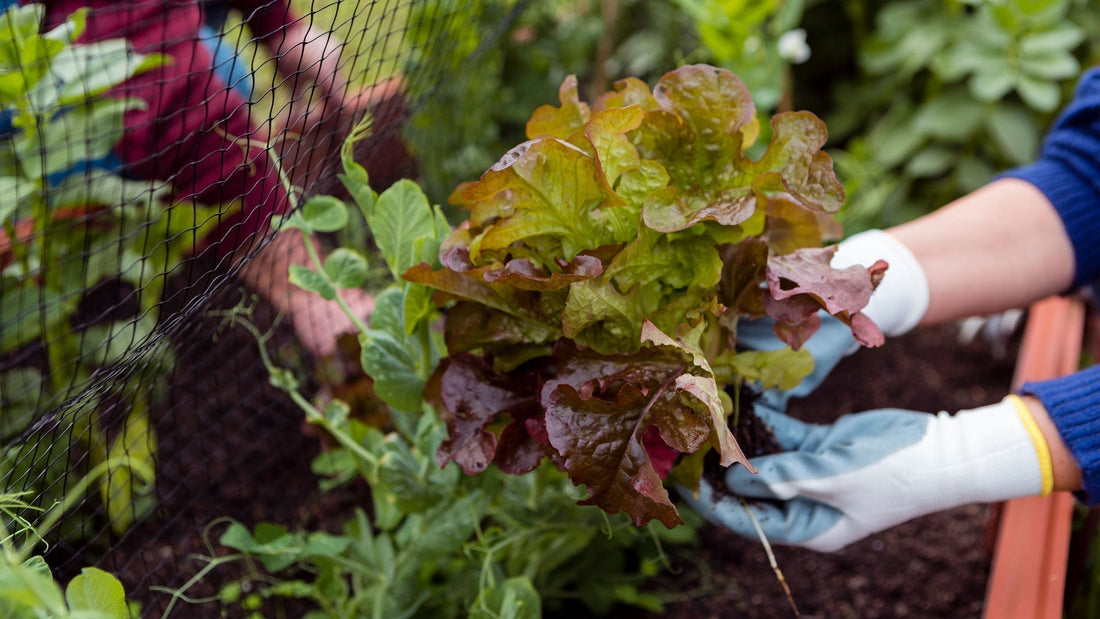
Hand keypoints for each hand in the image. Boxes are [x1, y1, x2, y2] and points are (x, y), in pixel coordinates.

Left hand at [684, 397, 1048, 551]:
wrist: (944, 451)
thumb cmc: (897, 474)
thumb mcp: (838, 478)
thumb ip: (787, 477)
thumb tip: (736, 478)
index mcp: (810, 527)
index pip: (749, 520)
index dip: (714, 502)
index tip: (683, 482)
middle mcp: (805, 504)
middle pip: (749, 489)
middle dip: (719, 468)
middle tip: (684, 444)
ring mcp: (812, 475)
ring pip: (762, 460)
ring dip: (737, 441)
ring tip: (701, 421)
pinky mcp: (820, 447)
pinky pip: (782, 436)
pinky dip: (762, 422)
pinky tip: (736, 405)